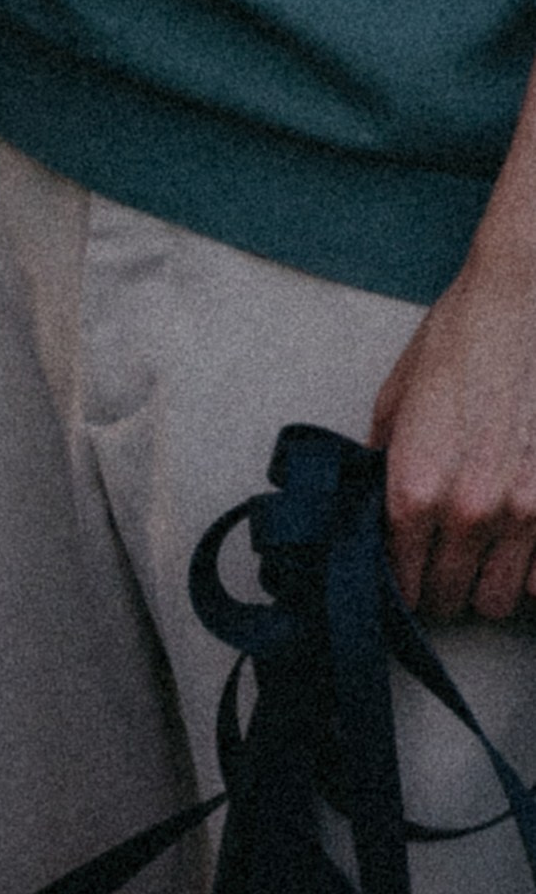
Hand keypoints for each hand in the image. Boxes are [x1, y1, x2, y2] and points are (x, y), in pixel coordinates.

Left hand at [371, 222, 535, 624]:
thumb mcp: (397, 402)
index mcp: (416, 490)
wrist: (528, 293)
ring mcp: (528, 510)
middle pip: (448, 598)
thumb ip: (384, 466)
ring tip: (484, 558)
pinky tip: (522, 547)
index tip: (406, 575)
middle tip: (444, 565)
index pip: (399, 582)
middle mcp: (471, 510)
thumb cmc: (466, 335)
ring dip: (488, 585)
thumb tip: (374, 506)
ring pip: (501, 599)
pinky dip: (532, 571)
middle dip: (442, 588)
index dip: (399, 585)